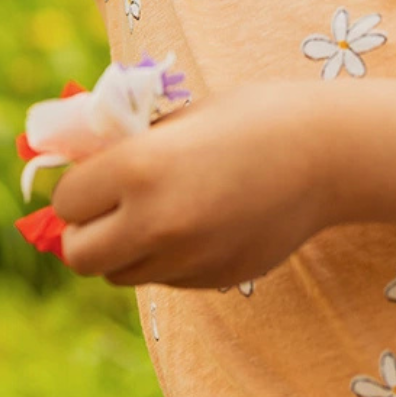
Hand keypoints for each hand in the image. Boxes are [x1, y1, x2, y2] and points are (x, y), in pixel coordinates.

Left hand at [50, 81, 328, 289]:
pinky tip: (199, 223)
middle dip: (85, 231)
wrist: (329, 154)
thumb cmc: (253, 115)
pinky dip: (166, 258)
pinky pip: (165, 278)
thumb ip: (130, 145)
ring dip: (123, 249)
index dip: (76, 186)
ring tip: (155, 213)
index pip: (66, 201)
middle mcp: (155, 224)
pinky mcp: (213, 281)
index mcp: (139, 170)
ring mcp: (186, 260)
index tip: (94, 173)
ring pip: (120, 274)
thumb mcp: (181, 116)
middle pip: (80, 256)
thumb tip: (85, 166)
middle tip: (108, 207)